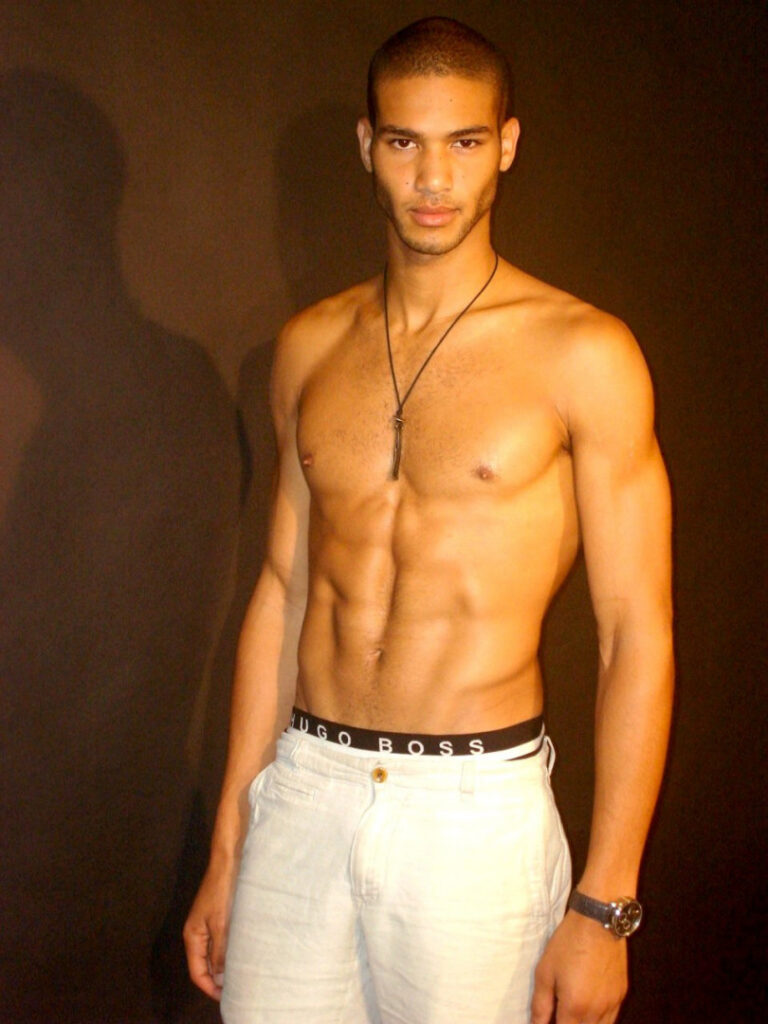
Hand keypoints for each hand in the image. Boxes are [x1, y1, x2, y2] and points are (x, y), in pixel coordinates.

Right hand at [183, 862, 237, 1000]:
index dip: (209, 987)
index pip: (196, 971)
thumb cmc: (222, 890)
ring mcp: (205, 925)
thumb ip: (220, 951)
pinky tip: (238, 956)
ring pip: (211, 954)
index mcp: (192, 936)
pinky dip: (225, 953)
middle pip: (202, 965)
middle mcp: (196, 933)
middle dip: (215, 980)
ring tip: (237, 977)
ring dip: (221, 967)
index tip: (225, 997)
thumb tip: (219, 977)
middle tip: (234, 991)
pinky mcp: (215, 918)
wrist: (226, 862)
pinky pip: (217, 943)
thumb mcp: (221, 923)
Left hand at [530, 910, 627, 1023]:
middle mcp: (597, 1012)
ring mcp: (613, 1005)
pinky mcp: (621, 995)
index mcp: (575, 1008)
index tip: (548, 1020)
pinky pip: (611, 1019)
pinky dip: (599, 1021)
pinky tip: (588, 1007)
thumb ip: (541, 1005)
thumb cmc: (567, 943)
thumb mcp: (545, 971)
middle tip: (559, 1014)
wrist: (598, 921)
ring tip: (573, 1012)